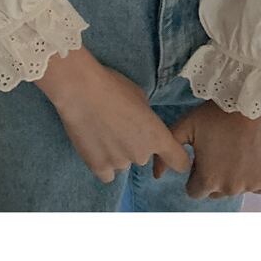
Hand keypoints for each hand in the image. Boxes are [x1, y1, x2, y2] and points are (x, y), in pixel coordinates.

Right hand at [39, 46, 188, 184]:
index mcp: (158, 136)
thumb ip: (146, 119)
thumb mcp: (140, 99)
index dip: (177, 161)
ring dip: (117, 154)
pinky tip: (95, 148)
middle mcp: (142, 155)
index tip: (170, 158)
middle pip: (142, 158)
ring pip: (122, 164)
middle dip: (133, 147)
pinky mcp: (98, 167)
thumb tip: (141, 126)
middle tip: (118, 128)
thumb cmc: (113, 87)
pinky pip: (107, 174)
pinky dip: (103, 164)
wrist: (81, 91)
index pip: (179, 160)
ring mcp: (120, 163)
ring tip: (102, 133)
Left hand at [154, 101, 260, 199]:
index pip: (195, 191)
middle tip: (222, 150)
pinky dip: (258, 175)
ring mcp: (253, 186)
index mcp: (207, 181)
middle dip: (216, 176)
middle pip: (217, 191)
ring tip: (239, 148)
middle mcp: (230, 189)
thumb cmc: (215, 112)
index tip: (205, 156)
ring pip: (239, 188)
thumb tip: (158, 175)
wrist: (253, 98)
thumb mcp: (185, 127)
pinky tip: (255, 155)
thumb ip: (167, 153)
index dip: (197, 173)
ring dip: (237, 175)